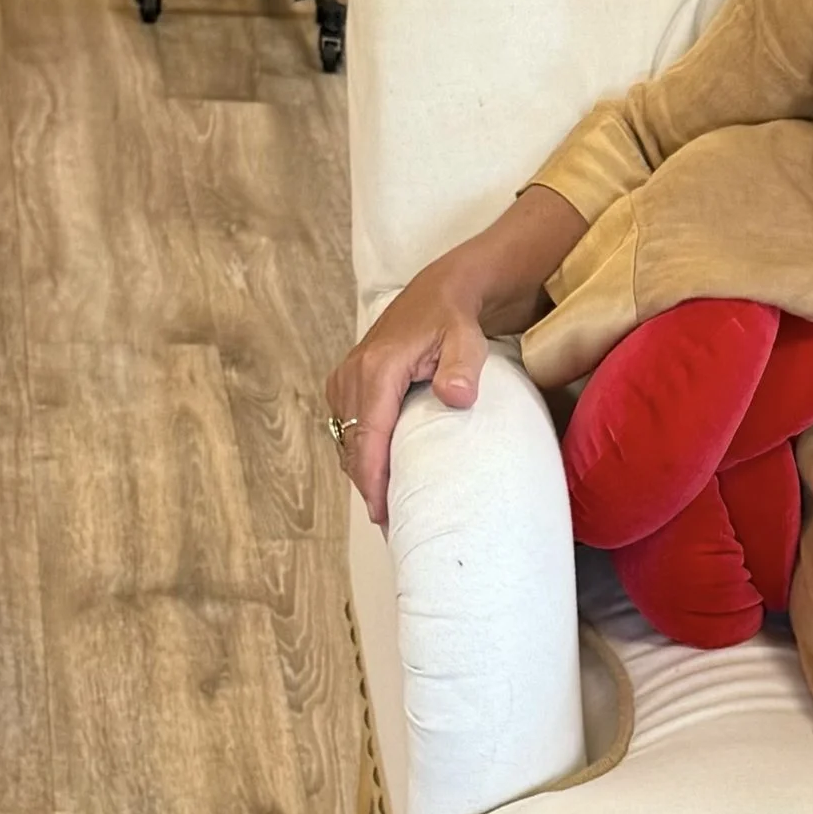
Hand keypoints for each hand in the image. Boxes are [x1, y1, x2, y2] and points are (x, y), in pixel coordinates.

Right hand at [322, 186, 580, 528]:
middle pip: (352, 445)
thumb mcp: (467, 339)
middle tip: (390, 523)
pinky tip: (378, 472)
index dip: (373, 480)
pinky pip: (347, 426)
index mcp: (377, 370)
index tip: (383, 514)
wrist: (442, 290)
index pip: (368, 437)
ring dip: (361, 471)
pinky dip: (359, 451)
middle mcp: (352, 375)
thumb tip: (457, 398)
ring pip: (346, 437)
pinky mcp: (347, 380)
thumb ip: (462, 368)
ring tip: (385, 506)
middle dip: (367, 485)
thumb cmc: (457, 320)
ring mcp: (345, 377)